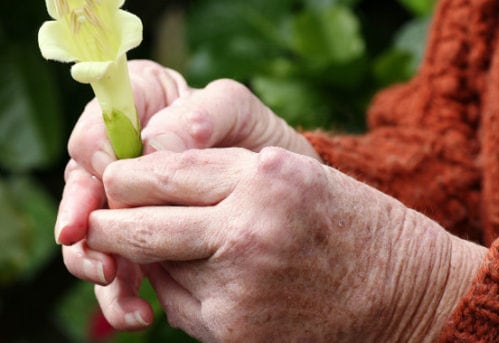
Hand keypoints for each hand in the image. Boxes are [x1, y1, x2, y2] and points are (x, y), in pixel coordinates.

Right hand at [57, 60, 318, 328]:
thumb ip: (203, 112)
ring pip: (87, 239)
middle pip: (78, 191)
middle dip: (82, 221)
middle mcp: (115, 161)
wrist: (280, 193)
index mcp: (130, 114)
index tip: (112, 176)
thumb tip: (154, 143)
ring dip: (91, 262)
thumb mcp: (237, 113)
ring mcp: (122, 209)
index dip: (96, 155)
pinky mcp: (137, 249)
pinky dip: (120, 298)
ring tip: (111, 279)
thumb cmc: (255, 139)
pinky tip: (140, 314)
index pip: (93, 133)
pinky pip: (116, 275)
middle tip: (98, 240)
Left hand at [87, 147, 486, 340]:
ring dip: (148, 257)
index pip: (162, 171)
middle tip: (93, 217)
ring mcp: (239, 287)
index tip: (113, 177)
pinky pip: (179, 305)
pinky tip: (203, 279)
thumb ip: (220, 175)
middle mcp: (247, 230)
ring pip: (156, 267)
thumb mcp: (292, 173)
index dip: (126, 174)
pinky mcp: (234, 331)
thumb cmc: (346, 223)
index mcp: (263, 176)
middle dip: (107, 220)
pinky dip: (177, 290)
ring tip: (157, 246)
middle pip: (142, 224)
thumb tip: (143, 187)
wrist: (405, 294)